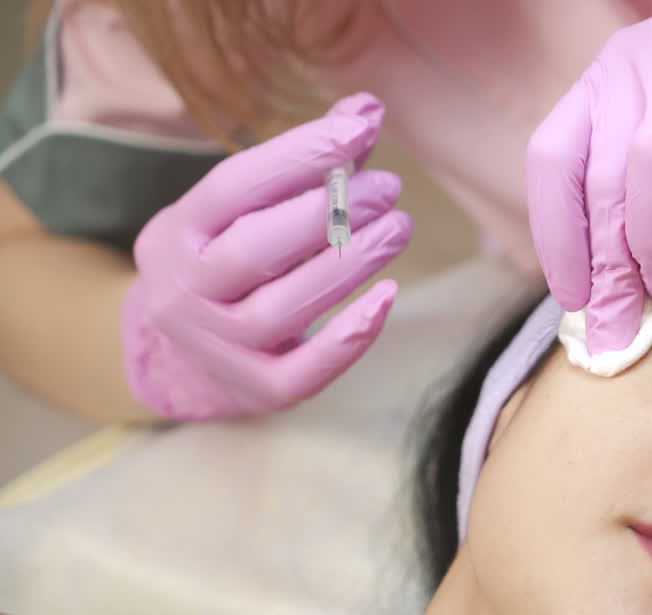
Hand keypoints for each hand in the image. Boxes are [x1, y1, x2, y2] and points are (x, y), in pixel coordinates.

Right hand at [123, 93, 412, 419]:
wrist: (189, 354)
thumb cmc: (235, 259)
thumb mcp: (250, 208)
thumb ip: (310, 162)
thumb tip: (368, 108)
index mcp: (175, 232)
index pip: (233, 187)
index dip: (298, 155)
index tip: (360, 129)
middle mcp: (181, 292)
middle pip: (255, 251)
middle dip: (329, 214)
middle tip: (388, 189)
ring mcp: (213, 348)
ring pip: (281, 310)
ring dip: (349, 265)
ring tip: (400, 228)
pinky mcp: (253, 391)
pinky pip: (302, 373)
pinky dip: (348, 339)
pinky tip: (387, 297)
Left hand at [527, 0, 651, 351]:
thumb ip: (647, 202)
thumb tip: (613, 291)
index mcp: (610, 78)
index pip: (553, 160)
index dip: (557, 236)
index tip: (574, 300)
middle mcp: (640, 59)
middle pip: (601, 176)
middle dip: (608, 265)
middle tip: (619, 325)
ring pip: (649, 167)